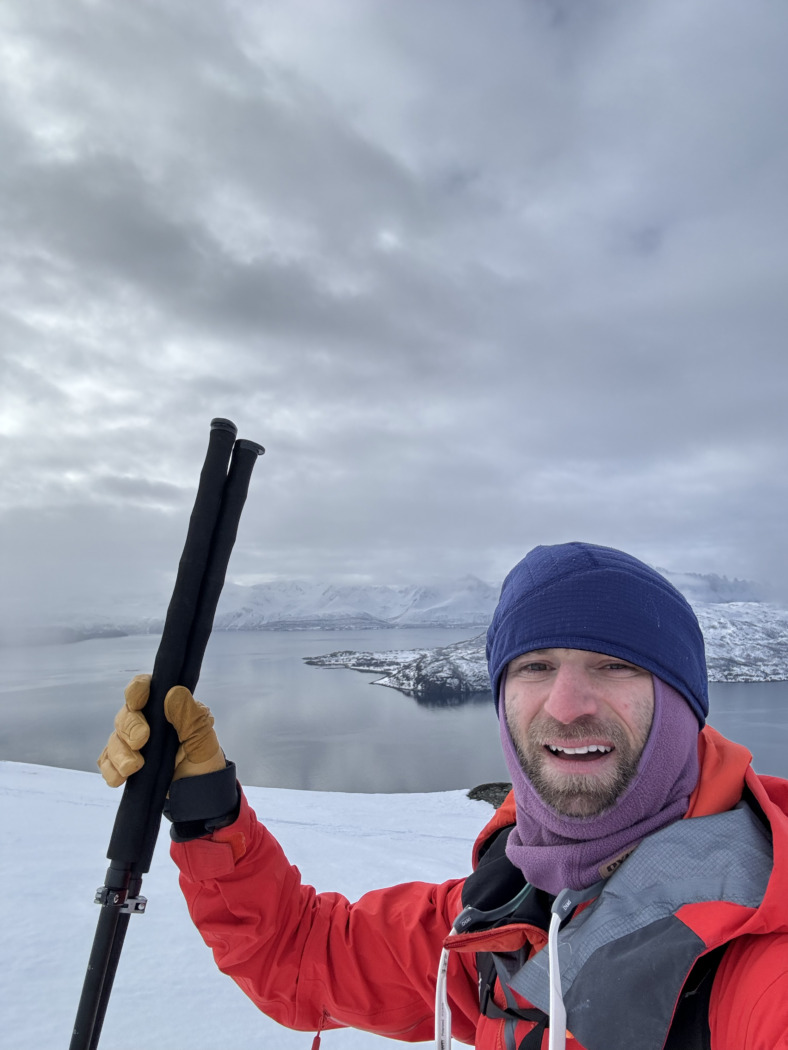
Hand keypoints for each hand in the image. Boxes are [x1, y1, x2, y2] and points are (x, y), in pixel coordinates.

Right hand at [98, 674, 224, 786]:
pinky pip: (107, 762)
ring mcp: (133, 744)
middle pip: (125, 714)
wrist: (198, 797)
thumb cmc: (204, 763)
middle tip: (141, 741)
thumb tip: (173, 692)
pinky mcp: (125, 764)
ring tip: (133, 767)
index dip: (136, 690)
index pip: (145, 688)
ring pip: (114, 739)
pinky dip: (111, 770)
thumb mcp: (204, 739)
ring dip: (120, 752)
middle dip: (129, 727)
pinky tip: (121, 779)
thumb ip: (191, 716)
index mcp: (167, 708)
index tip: (138, 703)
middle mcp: (147, 722)